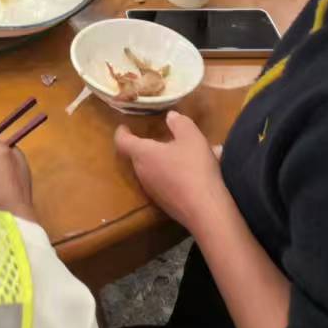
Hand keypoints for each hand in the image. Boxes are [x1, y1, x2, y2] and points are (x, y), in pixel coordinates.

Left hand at [114, 111, 231, 232]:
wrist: (205, 210)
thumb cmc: (194, 168)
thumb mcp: (191, 137)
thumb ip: (180, 123)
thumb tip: (170, 117)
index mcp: (143, 154)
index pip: (122, 141)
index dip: (122, 132)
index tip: (124, 127)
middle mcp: (142, 173)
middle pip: (140, 156)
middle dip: (153, 146)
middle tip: (170, 139)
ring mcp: (152, 191)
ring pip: (156, 170)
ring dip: (168, 161)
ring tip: (192, 156)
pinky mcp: (165, 204)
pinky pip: (167, 183)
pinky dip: (176, 176)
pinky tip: (198, 175)